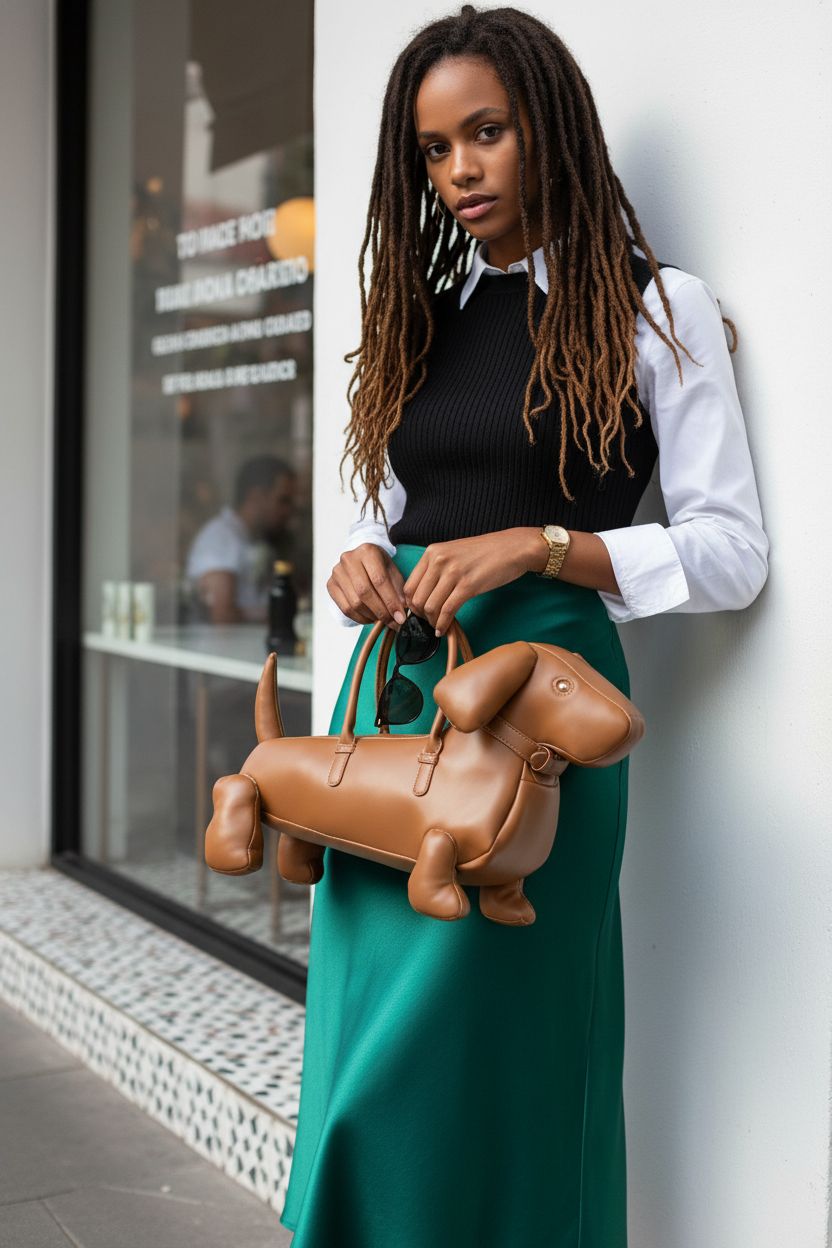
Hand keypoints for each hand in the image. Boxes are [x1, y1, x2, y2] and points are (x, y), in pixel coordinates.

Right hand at [327, 543, 408, 627]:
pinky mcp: (331, 584)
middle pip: (364, 592)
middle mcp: (349, 559)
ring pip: (354, 603)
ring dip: (371, 616)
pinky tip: (371, 619)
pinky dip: (360, 618)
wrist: (361, 561)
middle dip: (381, 611)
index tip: (400, 616)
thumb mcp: (393, 572)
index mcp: (368, 551)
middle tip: (393, 622)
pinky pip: (345, 608)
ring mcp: (337, 572)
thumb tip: (401, 611)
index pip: (379, 580)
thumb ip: (398, 590)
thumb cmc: (379, 567)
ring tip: (383, 620)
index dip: (391, 601)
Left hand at [402, 529, 543, 635]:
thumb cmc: (485, 552)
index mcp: (432, 552)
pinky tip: (445, 629)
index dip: (410, 605)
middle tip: (429, 622)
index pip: (409, 586)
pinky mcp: (468, 586)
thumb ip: (436, 569)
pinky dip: (443, 624)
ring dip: (432, 622)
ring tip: (439, 626)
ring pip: (430, 607)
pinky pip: (447, 611)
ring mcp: (453, 573)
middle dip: (421, 616)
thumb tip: (423, 594)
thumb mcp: (453, 553)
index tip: (419, 614)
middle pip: (417, 599)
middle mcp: (438, 561)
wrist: (512, 548)